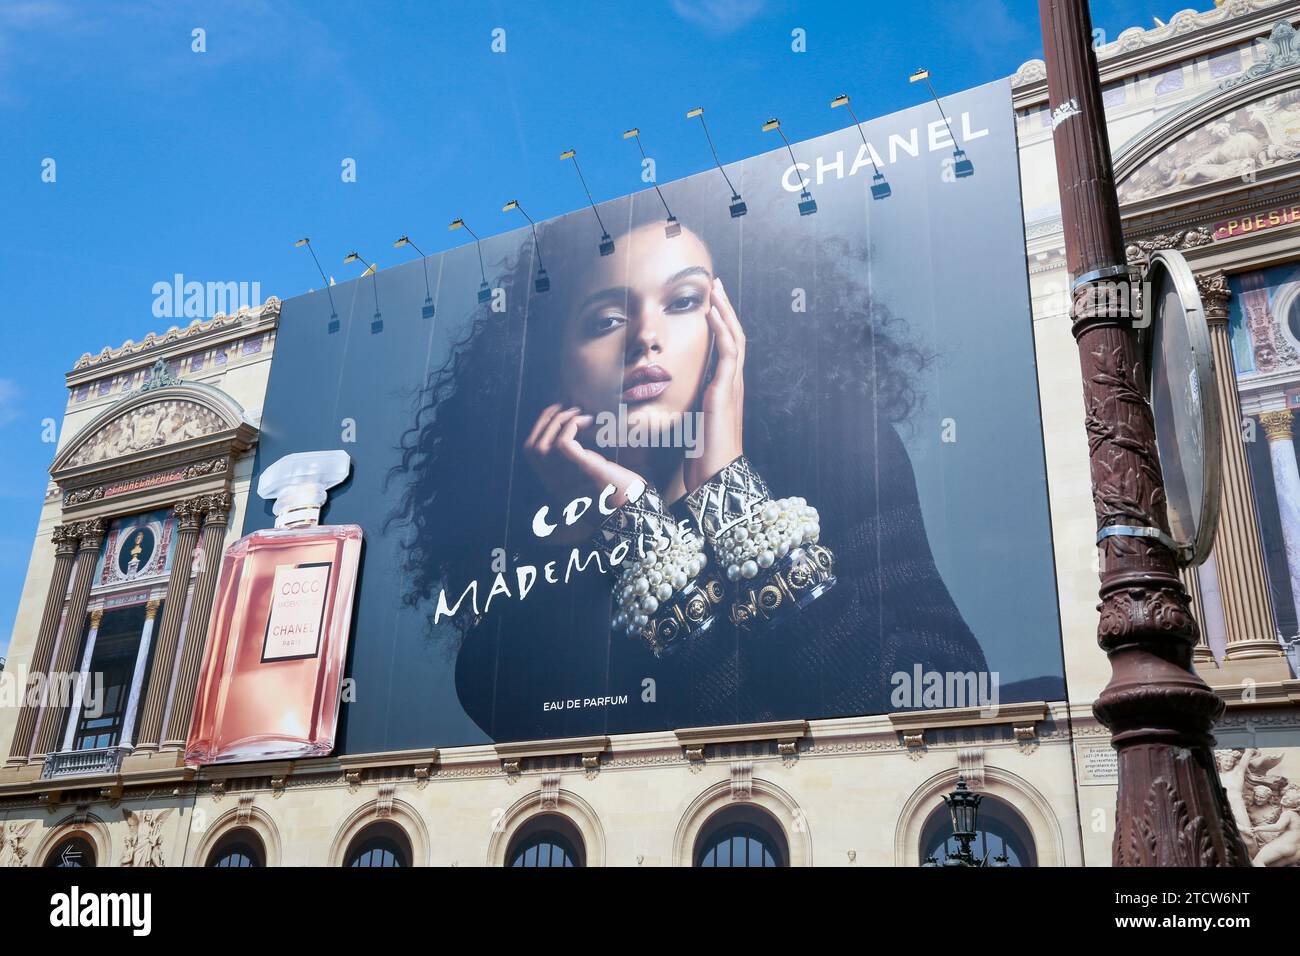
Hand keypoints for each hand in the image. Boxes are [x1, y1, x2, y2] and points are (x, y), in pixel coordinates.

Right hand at [523, 404, 646, 520]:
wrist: (635, 513)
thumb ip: (578, 466)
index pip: (531, 453)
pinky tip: (589, 421)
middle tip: (562, 408)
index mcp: (554, 484)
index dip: (538, 430)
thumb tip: (580, 441)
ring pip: (543, 444)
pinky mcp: (583, 470)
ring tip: (577, 413)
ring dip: (558, 421)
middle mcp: (555, 483)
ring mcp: (566, 478)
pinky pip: (564, 443)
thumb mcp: (590, 479)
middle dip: (543, 421)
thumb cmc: (618, 494)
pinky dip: (573, 426)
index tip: (554, 416)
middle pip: (531, 447)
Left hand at [684, 276, 744, 492]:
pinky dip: (722, 329)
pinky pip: (729, 352)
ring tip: (717, 289)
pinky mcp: (727, 390)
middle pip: (734, 336)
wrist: (716, 475)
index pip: (725, 348)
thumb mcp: (689, 424)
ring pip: (735, 337)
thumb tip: (659, 402)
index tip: (709, 304)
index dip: (719, 325)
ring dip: (725, 311)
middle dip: (725, 309)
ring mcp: (733, 386)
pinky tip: (713, 313)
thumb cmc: (701, 457)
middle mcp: (732, 384)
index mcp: (723, 390)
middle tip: (717, 286)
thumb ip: (682, 408)